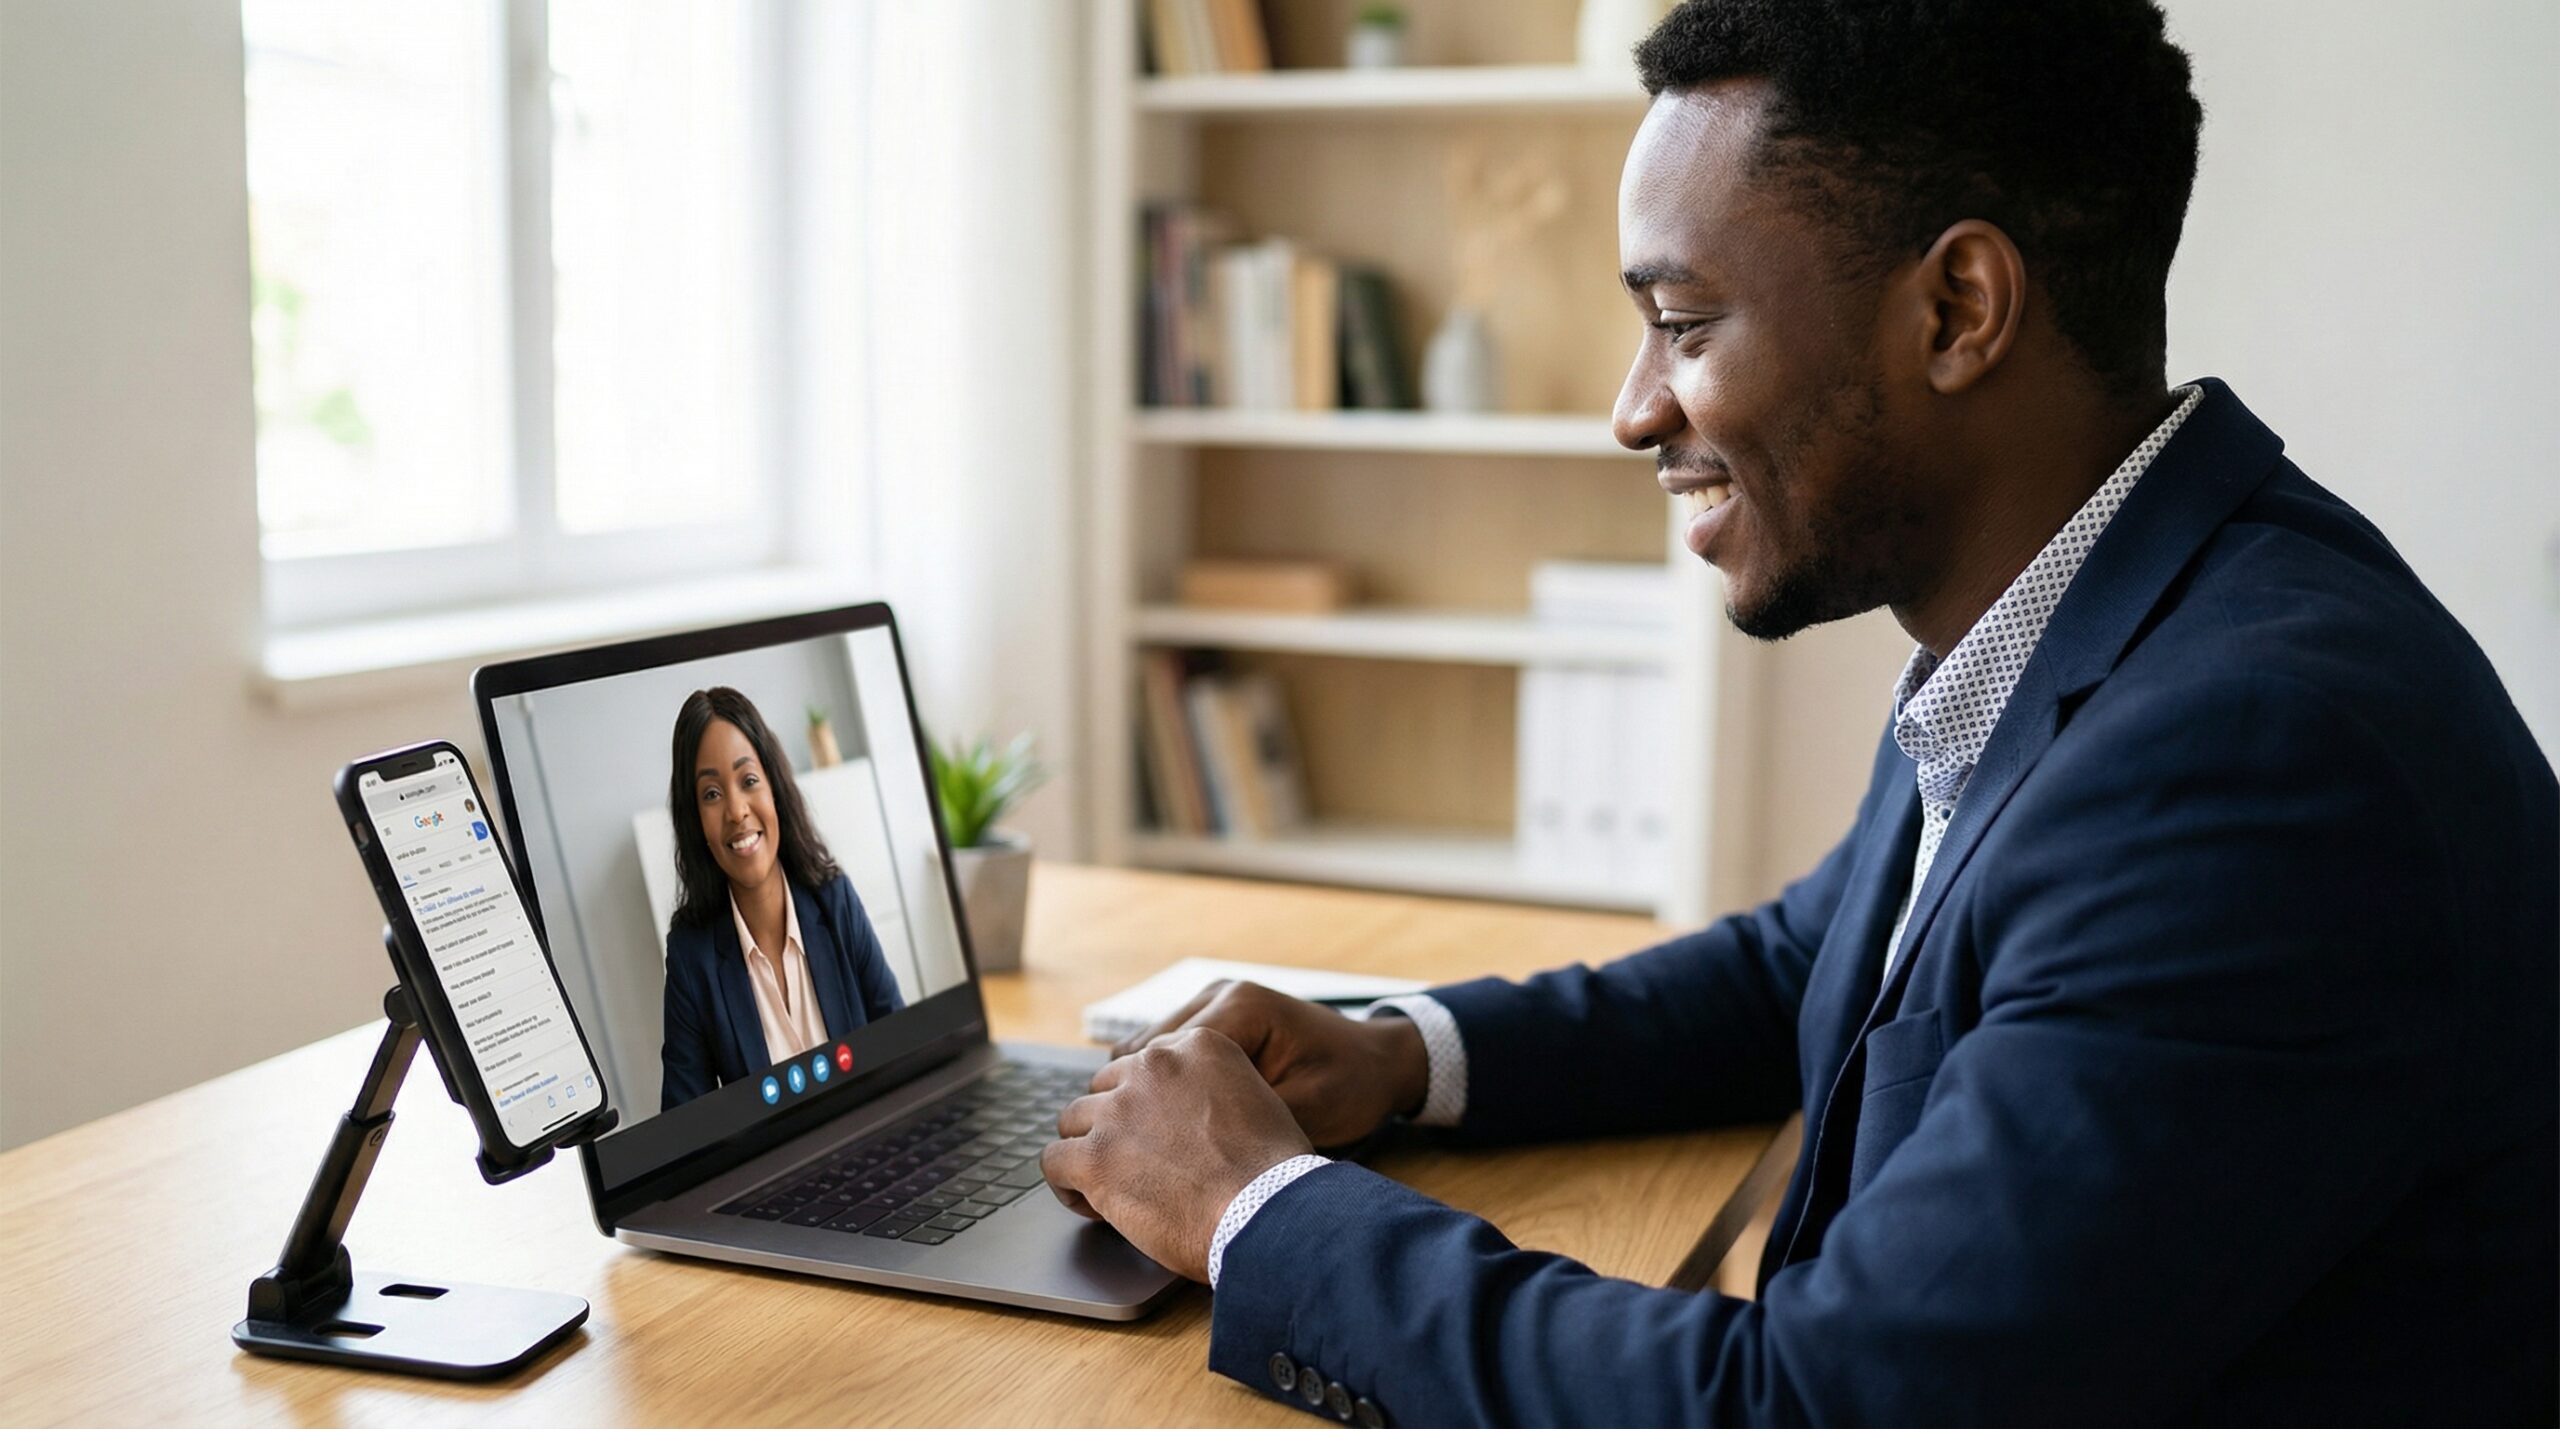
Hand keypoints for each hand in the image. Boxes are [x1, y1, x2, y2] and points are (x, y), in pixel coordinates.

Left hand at [1040, 1028, 1313, 1281]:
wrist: (1268, 1212)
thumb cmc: (1274, 1172)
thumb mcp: (1257, 1099)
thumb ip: (1215, 1089)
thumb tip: (1189, 1115)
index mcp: (1197, 1046)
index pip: (1145, 1064)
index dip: (1145, 1103)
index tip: (1155, 1133)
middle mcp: (1153, 1066)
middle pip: (1105, 1088)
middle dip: (1113, 1124)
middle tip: (1132, 1162)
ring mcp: (1119, 1110)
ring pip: (1073, 1121)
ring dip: (1088, 1151)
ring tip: (1107, 1186)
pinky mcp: (1095, 1156)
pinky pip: (1054, 1161)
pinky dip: (1066, 1185)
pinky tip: (1090, 1204)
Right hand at [1114, 980, 1428, 1148]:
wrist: (1379, 1063)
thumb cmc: (1350, 1088)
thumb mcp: (1302, 1111)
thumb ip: (1241, 1120)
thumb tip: (1182, 1150)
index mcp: (1242, 1007)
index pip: (1167, 1055)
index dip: (1149, 1106)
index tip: (1142, 1153)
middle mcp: (1219, 993)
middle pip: (1145, 1050)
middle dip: (1138, 1100)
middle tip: (1138, 1152)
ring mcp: (1212, 1000)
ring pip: (1145, 1049)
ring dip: (1143, 1091)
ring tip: (1150, 1140)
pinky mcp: (1211, 1017)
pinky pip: (1164, 1051)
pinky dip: (1158, 1083)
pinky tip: (1167, 1121)